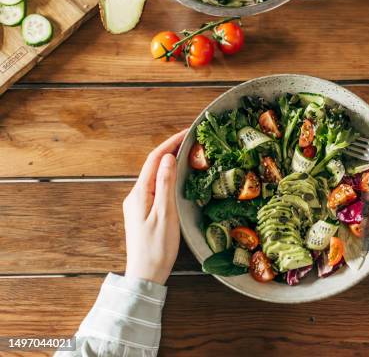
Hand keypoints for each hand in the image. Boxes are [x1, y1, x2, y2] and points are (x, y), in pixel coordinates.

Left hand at [123, 130, 187, 284]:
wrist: (145, 276)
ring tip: (189, 154)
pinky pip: (157, 187)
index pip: (155, 159)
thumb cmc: (156, 249)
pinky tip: (180, 177)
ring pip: (156, 175)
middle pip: (154, 165)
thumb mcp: (165, 215)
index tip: (187, 132)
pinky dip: (169, 176)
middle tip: (192, 140)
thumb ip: (165, 185)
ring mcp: (139, 204)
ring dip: (171, 162)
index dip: (170, 143)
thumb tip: (169, 158)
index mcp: (140, 194)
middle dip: (172, 149)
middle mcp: (136, 195)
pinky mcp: (144, 212)